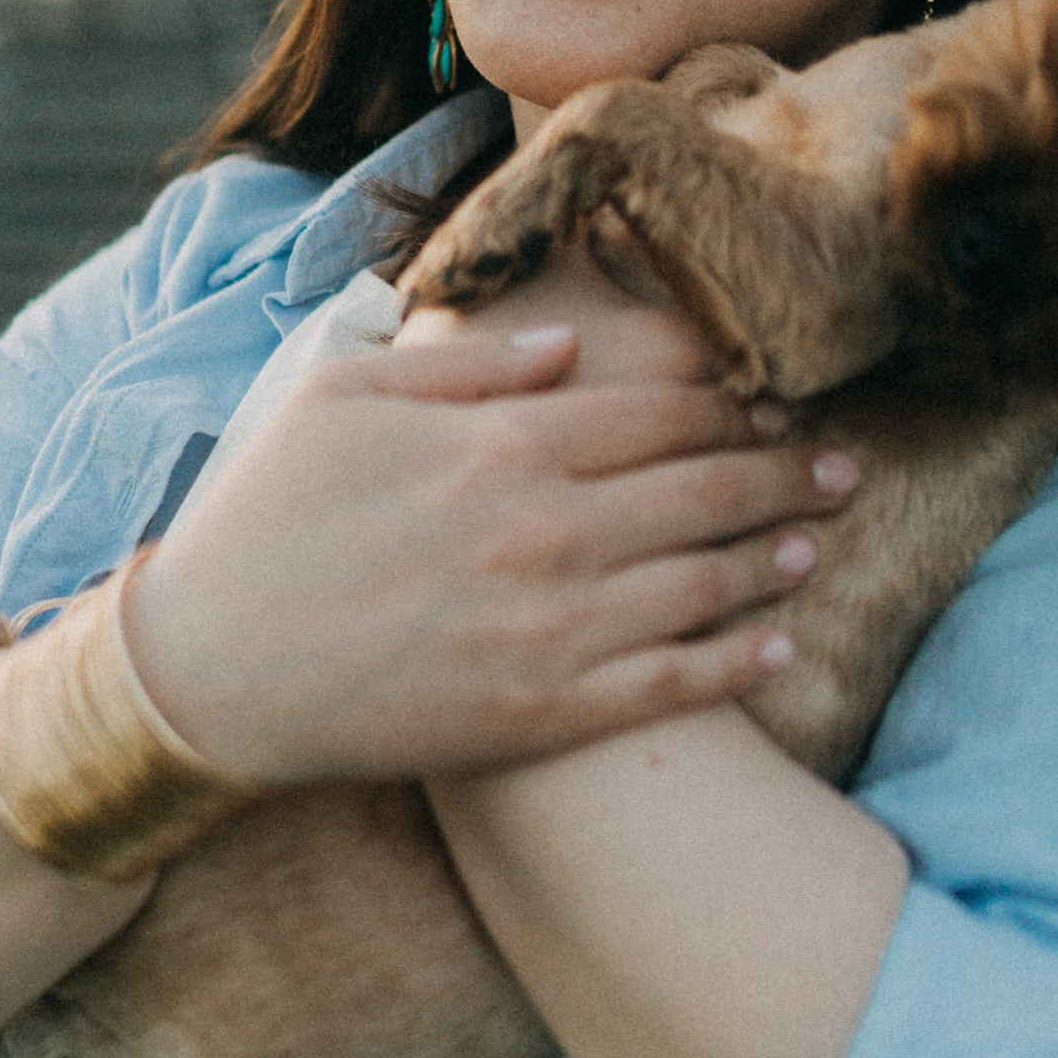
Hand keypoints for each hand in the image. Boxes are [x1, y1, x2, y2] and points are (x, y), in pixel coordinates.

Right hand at [124, 242, 858, 785]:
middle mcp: (545, 530)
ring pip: (704, 585)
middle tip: (847, 465)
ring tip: (820, 543)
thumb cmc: (266, 517)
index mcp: (502, 443)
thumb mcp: (344, 395)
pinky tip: (780, 648)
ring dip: (774, 559)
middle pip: (705, 491)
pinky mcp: (543, 715)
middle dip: (787, 475)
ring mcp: (551, 628)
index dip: (732, 407)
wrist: (210, 669)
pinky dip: (737, 664)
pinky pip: (670, 686)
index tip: (779, 404)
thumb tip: (573, 341)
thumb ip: (468, 361)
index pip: (657, 412)